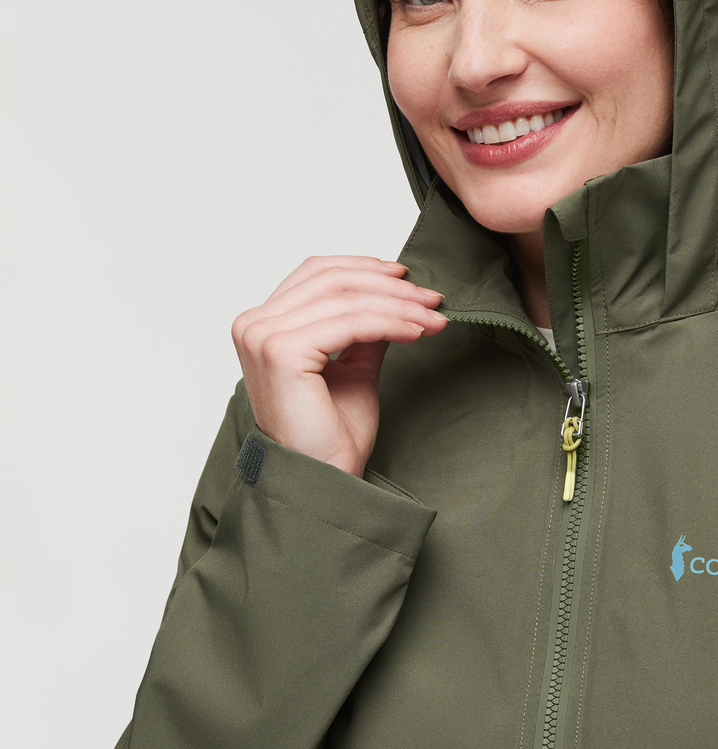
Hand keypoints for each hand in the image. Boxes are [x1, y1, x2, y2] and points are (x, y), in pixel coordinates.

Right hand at [232, 256, 446, 476]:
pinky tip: (417, 332)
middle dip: (392, 287)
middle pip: (335, 280)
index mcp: (263, 323)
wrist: (323, 479)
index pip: (317, 273)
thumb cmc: (331, 434)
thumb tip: (398, 293)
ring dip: (399, 304)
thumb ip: (365, 327)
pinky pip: (352, 323)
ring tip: (432, 318)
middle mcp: (254, 324)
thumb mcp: (354, 366)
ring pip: (347, 298)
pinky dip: (391, 322)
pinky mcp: (281, 351)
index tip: (409, 279)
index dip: (366, 268)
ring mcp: (263, 336)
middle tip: (433, 300)